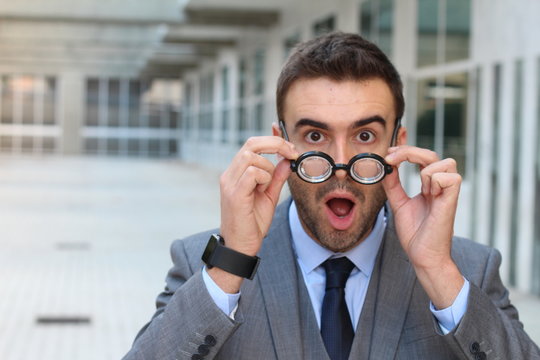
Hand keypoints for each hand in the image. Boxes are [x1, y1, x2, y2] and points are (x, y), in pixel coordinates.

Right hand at [219, 136, 297, 256]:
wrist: (240, 246)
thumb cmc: (252, 223)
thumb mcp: (269, 196)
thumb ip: (277, 177)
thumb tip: (287, 160)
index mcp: (236, 173)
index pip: (252, 144)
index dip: (272, 139)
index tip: (290, 146)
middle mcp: (230, 174)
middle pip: (251, 143)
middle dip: (276, 144)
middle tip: (292, 154)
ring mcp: (230, 183)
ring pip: (251, 156)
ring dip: (268, 167)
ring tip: (268, 186)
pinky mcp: (234, 194)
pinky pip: (251, 172)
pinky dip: (264, 178)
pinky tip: (263, 190)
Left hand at [382, 145, 463, 308]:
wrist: (422, 254)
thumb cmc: (414, 233)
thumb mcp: (398, 203)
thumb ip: (393, 185)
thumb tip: (385, 166)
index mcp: (429, 186)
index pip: (422, 158)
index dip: (407, 149)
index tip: (391, 148)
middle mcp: (440, 185)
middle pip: (431, 154)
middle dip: (409, 152)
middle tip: (391, 157)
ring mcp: (448, 191)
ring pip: (443, 162)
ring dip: (425, 172)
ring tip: (422, 192)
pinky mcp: (453, 198)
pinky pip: (449, 176)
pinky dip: (435, 182)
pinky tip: (431, 196)